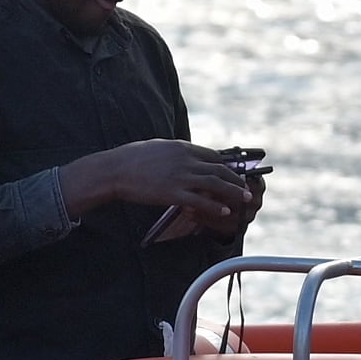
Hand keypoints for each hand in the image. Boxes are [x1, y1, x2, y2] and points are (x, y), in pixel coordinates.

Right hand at [63, 140, 263, 231]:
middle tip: (246, 188)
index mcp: (182, 147)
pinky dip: (214, 206)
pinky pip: (199, 200)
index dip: (227, 166)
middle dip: (236, 179)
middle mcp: (185, 160)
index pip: (213, 156)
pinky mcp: (172, 193)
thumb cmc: (131, 159)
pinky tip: (224, 211)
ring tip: (245, 199)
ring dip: (233, 192)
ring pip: (215, 183)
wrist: (114, 170)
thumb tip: (186, 155)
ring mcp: (180, 177)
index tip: (234, 174)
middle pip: (219, 169)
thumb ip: (175, 152)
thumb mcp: (158, 147)